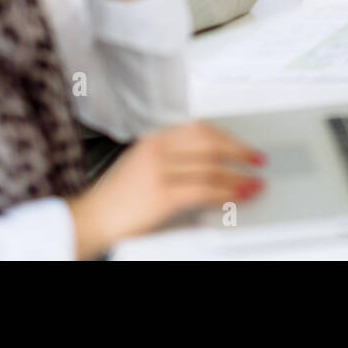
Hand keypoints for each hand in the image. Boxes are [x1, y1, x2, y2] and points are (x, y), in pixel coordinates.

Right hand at [65, 121, 264, 258]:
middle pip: (211, 143)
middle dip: (239, 152)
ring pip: (211, 167)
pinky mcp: (162, 194)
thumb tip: (208, 161)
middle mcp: (157, 149)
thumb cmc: (115, 197)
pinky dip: (227, 192)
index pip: (200, 129)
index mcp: (154, 138)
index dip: (227, 137)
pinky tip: (237, 195)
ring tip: (253, 182)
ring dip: (238, 176)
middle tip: (256, 160)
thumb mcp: (142, 164)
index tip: (242, 145)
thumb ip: (170, 156)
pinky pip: (204, 190)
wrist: (90, 218)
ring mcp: (159, 170)